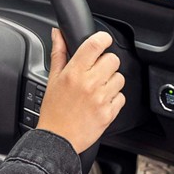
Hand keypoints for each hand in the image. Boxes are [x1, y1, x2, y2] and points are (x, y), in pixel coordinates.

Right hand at [37, 29, 124, 153]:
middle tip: (97, 72)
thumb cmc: (53, 111)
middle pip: (113, 59)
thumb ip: (59, 53)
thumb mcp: (52, 79)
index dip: (103, 38)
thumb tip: (58, 33)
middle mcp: (89, 83)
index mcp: (74, 72)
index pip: (96, 44)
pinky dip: (114, 99)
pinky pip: (121, 97)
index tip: (103, 41)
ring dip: (112, 81)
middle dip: (107, 63)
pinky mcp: (109, 113)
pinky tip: (101, 102)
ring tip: (99, 89)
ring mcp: (101, 99)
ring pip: (120, 78)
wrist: (57, 140)